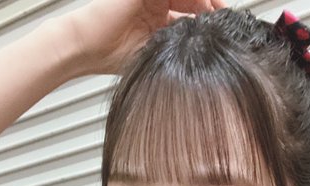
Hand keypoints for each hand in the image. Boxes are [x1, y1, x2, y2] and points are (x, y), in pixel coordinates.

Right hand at [60, 0, 227, 74]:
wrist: (84, 47)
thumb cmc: (110, 56)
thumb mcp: (153, 55)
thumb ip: (175, 48)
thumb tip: (204, 53)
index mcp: (157, 18)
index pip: (191, 13)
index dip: (209, 18)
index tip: (224, 28)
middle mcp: (155, 3)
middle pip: (192, 0)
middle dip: (211, 7)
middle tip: (224, 17)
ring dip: (203, 0)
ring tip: (216, 9)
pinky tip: (202, 4)